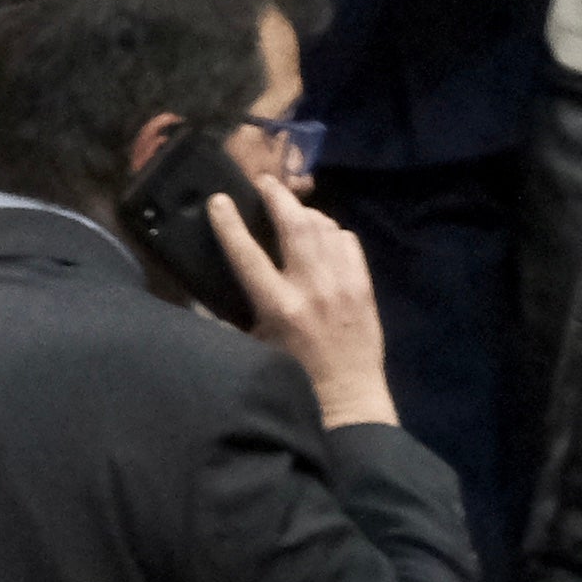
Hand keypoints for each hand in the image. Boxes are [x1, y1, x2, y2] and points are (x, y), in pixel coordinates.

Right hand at [212, 173, 396, 433]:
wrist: (347, 399)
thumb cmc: (294, 379)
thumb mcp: (257, 349)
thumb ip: (240, 315)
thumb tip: (218, 289)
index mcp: (278, 308)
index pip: (248, 255)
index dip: (230, 224)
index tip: (219, 200)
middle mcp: (311, 288)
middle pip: (293, 224)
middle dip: (276, 196)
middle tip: (264, 182)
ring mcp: (342, 283)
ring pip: (323, 227)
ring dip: (304, 212)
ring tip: (292, 209)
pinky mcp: (363, 285)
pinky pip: (347, 241)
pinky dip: (332, 232)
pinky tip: (323, 237)